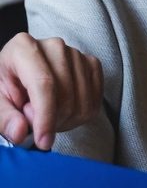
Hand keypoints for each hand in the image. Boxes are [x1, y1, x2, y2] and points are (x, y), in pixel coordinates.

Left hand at [0, 33, 102, 149]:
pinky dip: (81, 114)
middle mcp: (54, 46)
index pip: (44, 84)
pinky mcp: (92, 64)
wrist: (20, 73)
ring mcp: (77, 54)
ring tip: (47, 114)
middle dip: (53, 120)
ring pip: (82, 101)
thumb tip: (20, 132)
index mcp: (23, 48)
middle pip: (65, 95)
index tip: (43, 141)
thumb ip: (4, 117)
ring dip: (66, 119)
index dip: (45, 116)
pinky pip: (95, 99)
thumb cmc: (6, 84)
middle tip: (34, 122)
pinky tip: (63, 111)